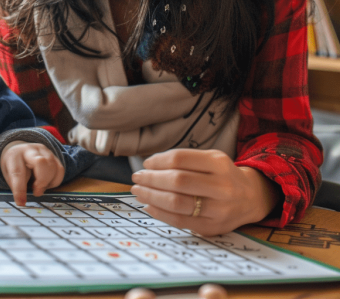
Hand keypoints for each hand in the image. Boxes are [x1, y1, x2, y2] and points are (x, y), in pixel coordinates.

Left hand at [0, 141, 64, 205]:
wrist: (19, 150)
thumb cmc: (13, 166)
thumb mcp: (8, 175)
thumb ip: (16, 186)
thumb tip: (24, 201)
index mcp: (14, 155)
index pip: (18, 172)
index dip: (20, 189)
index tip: (21, 203)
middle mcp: (30, 150)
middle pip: (41, 163)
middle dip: (41, 181)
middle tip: (36, 192)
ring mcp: (44, 151)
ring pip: (53, 166)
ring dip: (48, 182)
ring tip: (39, 187)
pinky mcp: (53, 155)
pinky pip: (60, 170)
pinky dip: (55, 181)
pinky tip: (47, 183)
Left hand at [131, 149, 280, 235]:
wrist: (250, 198)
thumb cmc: (221, 175)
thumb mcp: (210, 158)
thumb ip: (184, 159)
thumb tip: (149, 165)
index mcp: (219, 163)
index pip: (180, 159)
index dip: (158, 161)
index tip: (146, 163)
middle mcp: (222, 186)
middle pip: (177, 181)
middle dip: (151, 179)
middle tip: (137, 178)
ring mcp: (219, 210)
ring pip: (177, 202)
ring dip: (151, 196)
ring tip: (138, 191)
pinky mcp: (213, 228)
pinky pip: (180, 220)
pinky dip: (160, 213)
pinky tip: (149, 206)